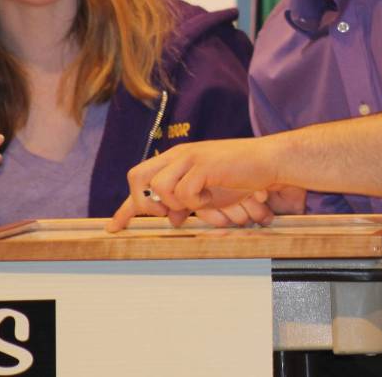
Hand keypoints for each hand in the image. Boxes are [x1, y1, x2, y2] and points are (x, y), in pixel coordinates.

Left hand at [106, 137, 280, 231]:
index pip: (140, 180)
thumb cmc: (240, 175)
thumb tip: (171, 220)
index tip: (113, 227)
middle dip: (145, 202)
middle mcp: (178, 155)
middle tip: (168, 214)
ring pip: (160, 188)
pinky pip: (184, 192)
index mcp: (176, 160)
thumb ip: (186, 202)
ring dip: (177, 203)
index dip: (125, 207)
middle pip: (137, 177)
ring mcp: (190, 158)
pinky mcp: (203, 165)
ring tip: (200, 202)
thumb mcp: (208, 192)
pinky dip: (196, 201)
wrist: (268, 161)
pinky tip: (212, 195)